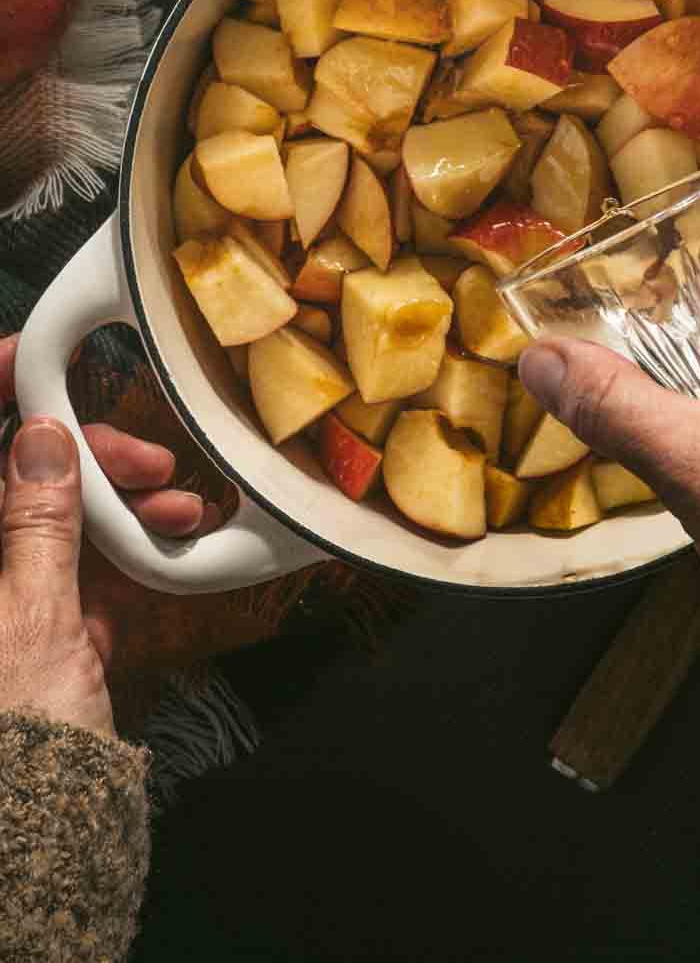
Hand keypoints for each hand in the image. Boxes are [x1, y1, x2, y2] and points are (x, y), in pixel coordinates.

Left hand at [0, 333, 221, 736]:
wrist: (43, 850)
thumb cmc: (12, 749)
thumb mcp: (29, 624)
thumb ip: (36, 524)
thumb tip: (41, 439)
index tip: (31, 354)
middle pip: (14, 479)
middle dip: (82, 454)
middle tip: (142, 456)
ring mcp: (8, 608)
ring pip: (54, 519)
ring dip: (120, 500)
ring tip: (178, 502)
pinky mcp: (42, 639)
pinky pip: (81, 568)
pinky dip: (128, 546)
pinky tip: (178, 533)